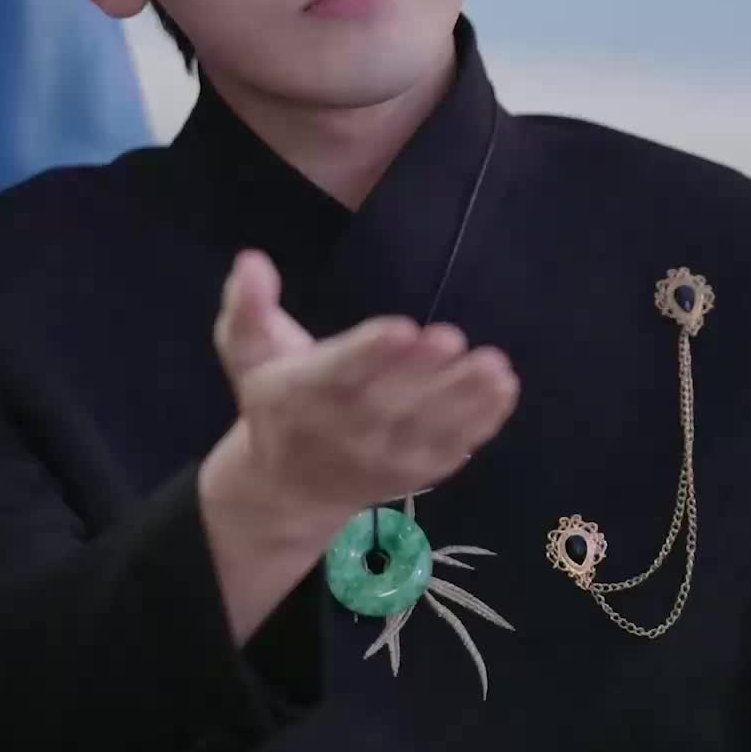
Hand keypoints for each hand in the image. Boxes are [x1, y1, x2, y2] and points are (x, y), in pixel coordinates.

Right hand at [212, 249, 519, 521]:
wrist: (286, 490)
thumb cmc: (274, 404)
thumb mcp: (247, 353)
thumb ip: (247, 308)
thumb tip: (251, 261)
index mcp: (298, 397)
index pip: (335, 374)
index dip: (368, 353)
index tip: (400, 328)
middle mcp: (341, 433)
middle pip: (385, 403)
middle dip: (421, 372)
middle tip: (451, 338)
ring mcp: (382, 459)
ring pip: (425, 429)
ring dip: (462, 398)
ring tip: (493, 367)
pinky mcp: (414, 473)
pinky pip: (450, 449)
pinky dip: (481, 423)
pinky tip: (502, 389)